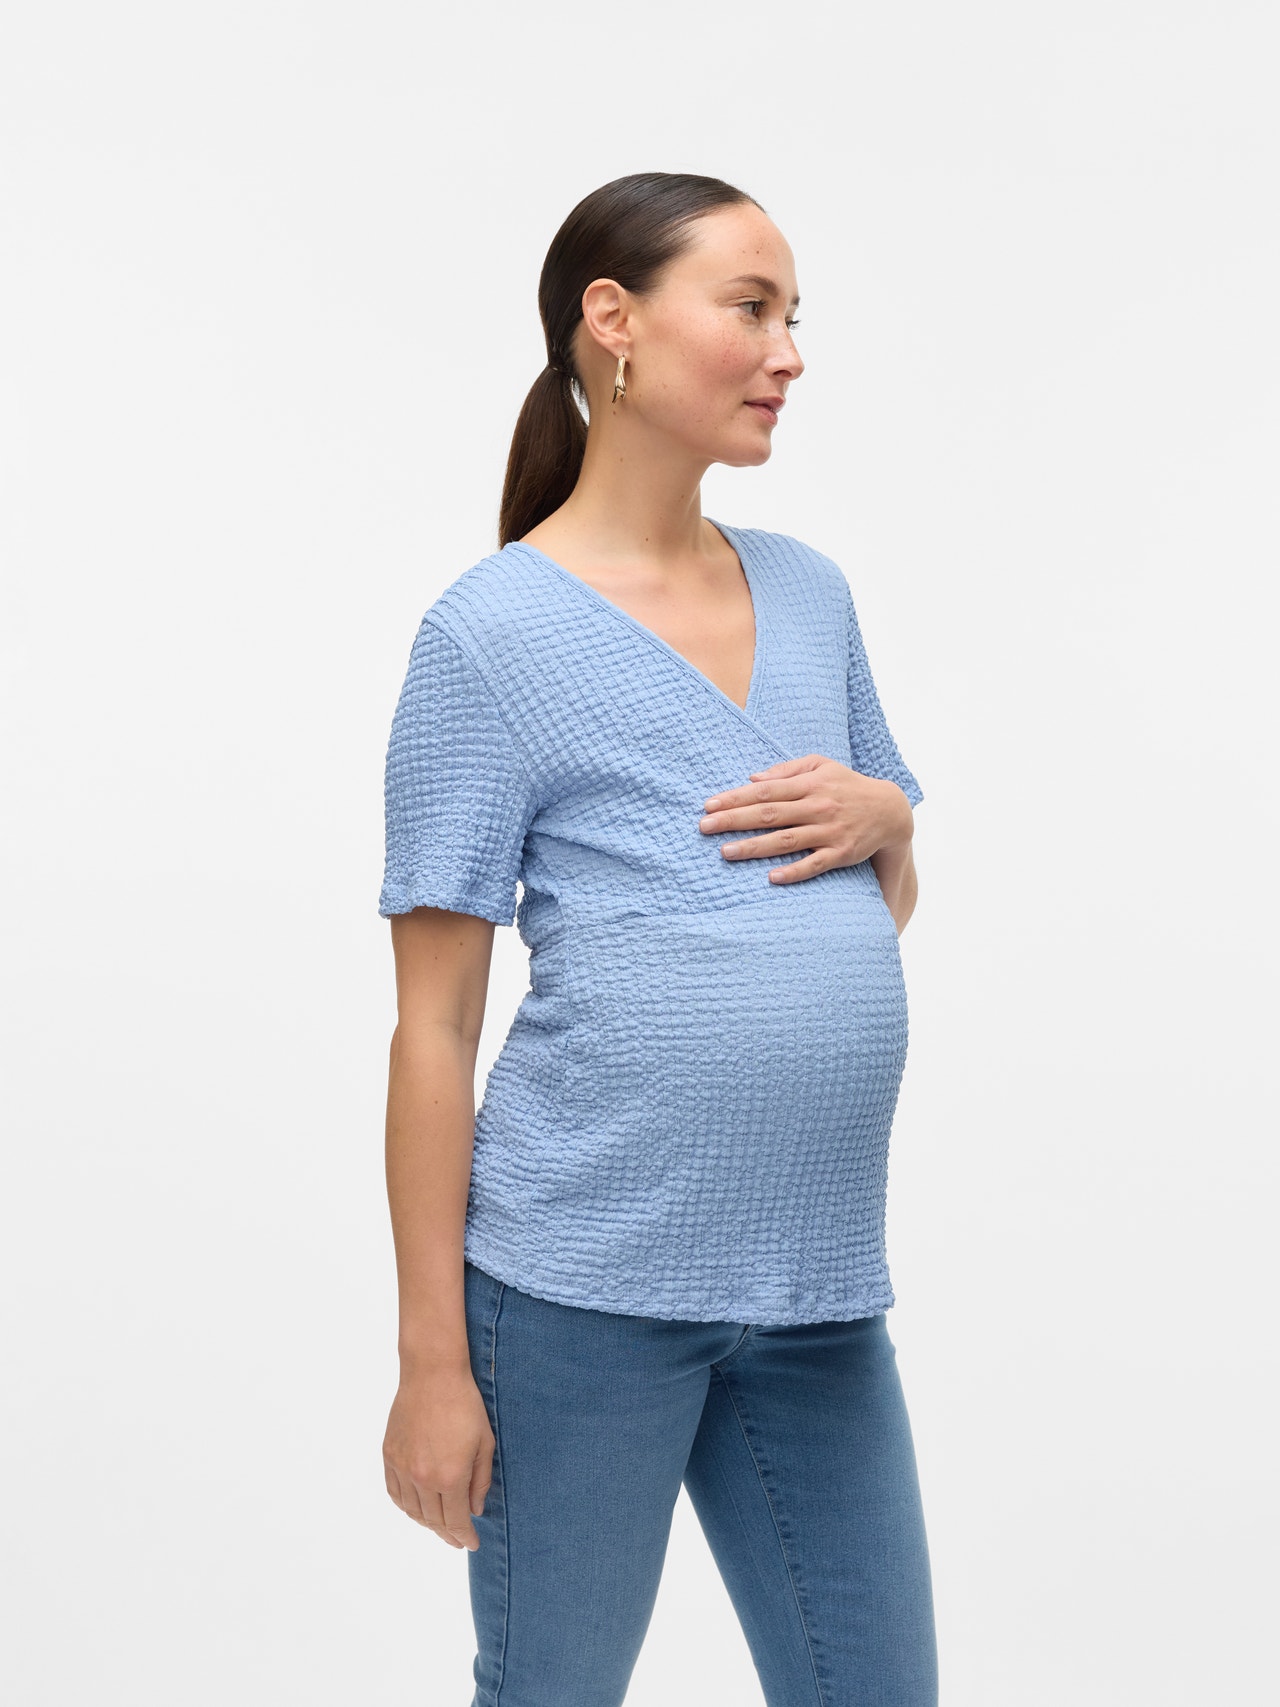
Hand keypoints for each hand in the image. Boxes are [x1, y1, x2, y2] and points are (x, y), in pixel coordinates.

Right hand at [383, 1364, 493, 1549]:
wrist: (433, 1375)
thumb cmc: (465, 1405)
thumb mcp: (484, 1443)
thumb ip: (480, 1481)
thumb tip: (475, 1511)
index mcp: (450, 1477)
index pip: (456, 1521)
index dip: (464, 1536)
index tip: (471, 1544)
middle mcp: (423, 1478)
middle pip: (433, 1520)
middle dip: (447, 1534)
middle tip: (457, 1539)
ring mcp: (402, 1467)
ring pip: (412, 1511)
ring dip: (426, 1523)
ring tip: (439, 1525)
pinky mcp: (389, 1456)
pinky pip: (395, 1493)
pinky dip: (406, 1506)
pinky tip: (416, 1508)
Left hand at [699, 754, 913, 884]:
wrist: (889, 810)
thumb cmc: (846, 785)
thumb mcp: (821, 766)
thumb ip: (786, 770)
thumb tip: (752, 779)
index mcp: (809, 784)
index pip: (765, 791)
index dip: (735, 798)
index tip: (708, 805)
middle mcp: (817, 807)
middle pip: (769, 815)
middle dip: (734, 820)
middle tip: (704, 827)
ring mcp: (829, 832)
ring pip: (786, 841)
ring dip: (754, 847)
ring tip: (725, 852)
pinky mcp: (841, 854)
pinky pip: (814, 865)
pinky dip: (794, 872)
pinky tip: (772, 878)